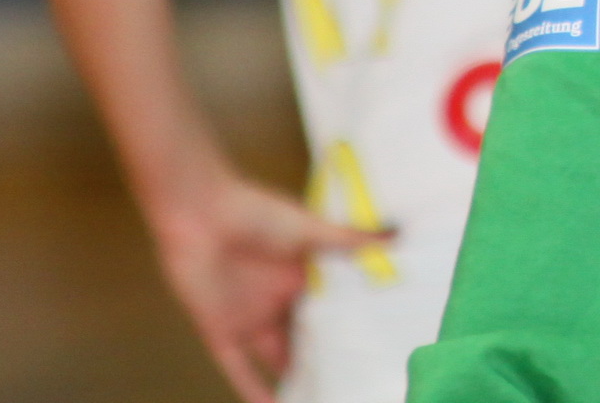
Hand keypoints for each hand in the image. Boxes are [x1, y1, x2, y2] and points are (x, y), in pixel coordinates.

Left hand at [146, 168, 382, 402]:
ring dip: (297, 380)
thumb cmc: (255, 213)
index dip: (351, 325)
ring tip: (326, 396)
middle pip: (307, 339)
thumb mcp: (310, 228)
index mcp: (301, 276)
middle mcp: (279, 302)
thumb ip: (350, 240)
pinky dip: (254, 393)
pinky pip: (240, 371)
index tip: (380, 342)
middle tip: (357, 378)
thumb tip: (399, 235)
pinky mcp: (223, 333)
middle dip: (327, 358)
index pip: (330, 308)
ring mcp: (251, 320)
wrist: (200, 213)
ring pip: (279, 361)